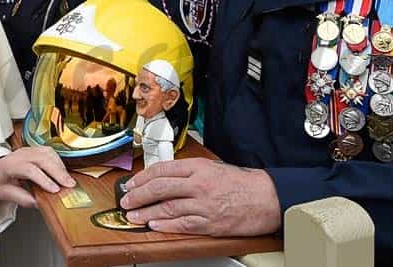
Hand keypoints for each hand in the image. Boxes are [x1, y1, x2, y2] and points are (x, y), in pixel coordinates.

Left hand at [0, 146, 74, 207]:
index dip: (43, 179)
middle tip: (69, 185)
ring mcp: (28, 150)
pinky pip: (49, 152)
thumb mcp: (4, 194)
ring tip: (68, 181)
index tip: (54, 190)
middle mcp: (20, 154)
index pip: (29, 169)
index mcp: (9, 165)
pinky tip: (62, 172)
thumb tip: (38, 203)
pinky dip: (58, 162)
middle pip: (42, 158)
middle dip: (58, 172)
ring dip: (60, 166)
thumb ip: (21, 198)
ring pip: (48, 153)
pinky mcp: (35, 150)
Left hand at [120, 158, 281, 235]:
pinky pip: (183, 225)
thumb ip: (189, 172)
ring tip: (133, 216)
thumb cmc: (242, 182)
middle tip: (126, 200)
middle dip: (138, 195)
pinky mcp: (211, 223)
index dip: (142, 178)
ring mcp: (204, 205)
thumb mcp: (212, 167)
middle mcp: (199, 184)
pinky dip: (166, 225)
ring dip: (146, 213)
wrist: (266, 197)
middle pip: (160, 188)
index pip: (162, 170)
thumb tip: (164, 177)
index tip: (131, 184)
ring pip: (167, 208)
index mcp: (198, 167)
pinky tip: (154, 225)